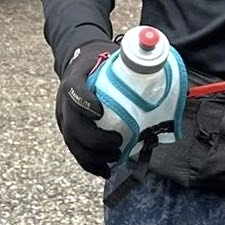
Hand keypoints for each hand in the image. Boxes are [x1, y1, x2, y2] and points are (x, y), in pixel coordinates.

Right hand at [56, 40, 122, 176]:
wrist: (77, 60)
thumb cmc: (99, 60)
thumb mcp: (110, 54)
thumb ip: (129, 62)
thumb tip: (160, 67)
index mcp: (74, 79)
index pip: (74, 91)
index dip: (85, 103)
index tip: (100, 111)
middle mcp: (64, 101)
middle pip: (73, 126)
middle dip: (95, 140)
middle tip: (118, 143)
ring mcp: (64, 118)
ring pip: (73, 143)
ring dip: (93, 157)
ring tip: (114, 159)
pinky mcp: (68, 130)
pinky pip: (76, 151)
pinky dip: (90, 164)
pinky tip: (105, 170)